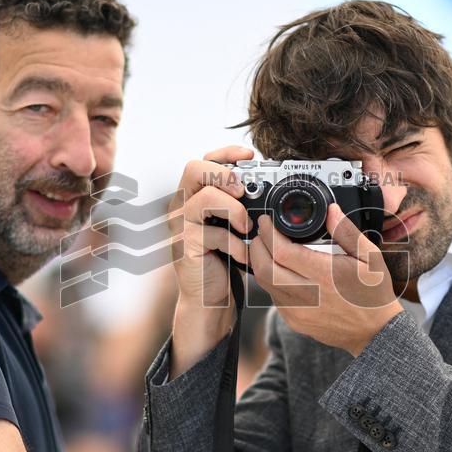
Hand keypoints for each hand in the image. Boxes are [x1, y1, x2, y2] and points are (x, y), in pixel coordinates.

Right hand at [168, 146, 253, 372]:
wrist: (209, 298)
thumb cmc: (223, 259)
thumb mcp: (234, 225)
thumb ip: (241, 204)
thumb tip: (270, 185)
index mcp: (194, 195)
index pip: (204, 160)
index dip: (226, 153)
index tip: (251, 155)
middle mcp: (182, 205)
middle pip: (194, 168)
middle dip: (225, 175)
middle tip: (243, 192)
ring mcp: (181, 225)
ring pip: (204, 197)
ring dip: (234, 209)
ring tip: (246, 226)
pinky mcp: (186, 246)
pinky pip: (214, 233)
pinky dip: (235, 244)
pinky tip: (242, 255)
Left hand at [250, 204, 402, 354]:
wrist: (374, 332)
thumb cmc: (373, 293)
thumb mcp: (370, 257)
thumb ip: (347, 231)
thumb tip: (330, 210)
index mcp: (325, 276)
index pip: (282, 252)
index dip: (269, 233)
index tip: (268, 221)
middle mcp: (308, 295)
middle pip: (264, 268)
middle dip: (257, 246)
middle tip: (262, 232)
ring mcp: (298, 311)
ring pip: (265, 284)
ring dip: (261, 262)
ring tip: (267, 247)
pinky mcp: (294, 321)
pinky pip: (273, 296)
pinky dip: (271, 279)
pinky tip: (281, 270)